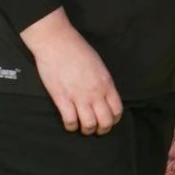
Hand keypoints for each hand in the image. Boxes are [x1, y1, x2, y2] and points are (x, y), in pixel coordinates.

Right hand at [20, 8, 122, 134]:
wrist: (58, 43)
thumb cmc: (79, 51)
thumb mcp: (99, 66)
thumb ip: (103, 82)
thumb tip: (104, 96)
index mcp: (107, 83)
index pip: (117, 109)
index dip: (114, 120)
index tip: (109, 122)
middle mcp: (96, 92)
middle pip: (105, 121)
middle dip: (102, 130)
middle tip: (96, 130)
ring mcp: (79, 96)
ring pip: (89, 124)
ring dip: (87, 130)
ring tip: (83, 129)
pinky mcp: (62, 98)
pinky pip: (70, 120)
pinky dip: (71, 127)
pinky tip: (70, 124)